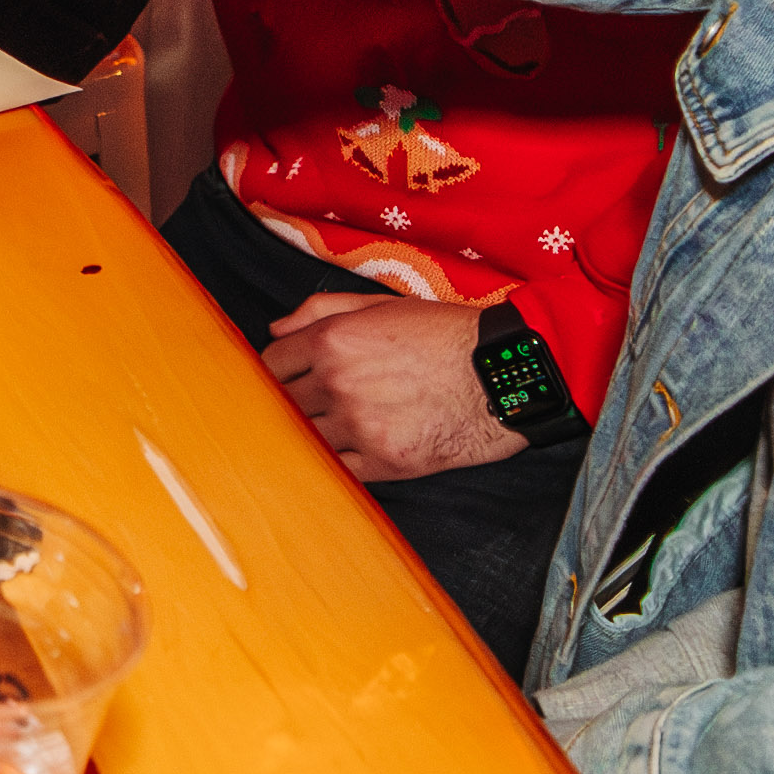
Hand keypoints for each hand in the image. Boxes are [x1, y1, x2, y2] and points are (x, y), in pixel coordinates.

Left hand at [258, 293, 526, 483]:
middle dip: (292, 404)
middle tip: (309, 405)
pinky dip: (338, 462)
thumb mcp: (382, 304)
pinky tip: (353, 449)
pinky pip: (338, 469)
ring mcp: (360, 425)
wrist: (502, 375)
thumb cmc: (446, 336)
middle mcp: (339, 382)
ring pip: (306, 439)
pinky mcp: (384, 461)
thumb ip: (321, 310)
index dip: (277, 372)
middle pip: (283, 404)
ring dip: (313, 435)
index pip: (271, 365)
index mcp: (333, 340)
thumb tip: (277, 330)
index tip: (288, 379)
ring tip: (334, 427)